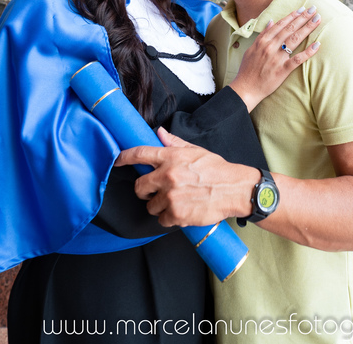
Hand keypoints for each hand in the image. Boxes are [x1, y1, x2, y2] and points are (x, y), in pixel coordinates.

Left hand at [116, 128, 258, 226]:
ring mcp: (171, 196)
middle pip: (140, 187)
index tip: (117, 161)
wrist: (235, 189)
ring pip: (151, 206)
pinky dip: (170, 218)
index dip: (124, 158)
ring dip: (160, 206)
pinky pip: (162, 220)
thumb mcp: (195, 151)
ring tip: (177, 201)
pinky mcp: (177, 214)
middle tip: (155, 192)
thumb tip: (158, 132)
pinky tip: (183, 211)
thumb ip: (174, 143)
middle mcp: (168, 176)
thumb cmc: (217, 170)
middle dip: (145, 191)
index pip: (139, 154)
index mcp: (171, 157)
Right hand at [229, 7, 321, 111]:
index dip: (292, 15)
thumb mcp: (251, 49)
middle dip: (303, 18)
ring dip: (307, 28)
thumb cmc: (247, 69)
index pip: (280, 24)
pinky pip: (298, 59)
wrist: (245, 88)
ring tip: (317, 19)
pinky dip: (308, 52)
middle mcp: (270, 47)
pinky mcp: (282, 70)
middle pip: (290, 29)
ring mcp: (277, 58)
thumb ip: (262, 35)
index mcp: (263, 41)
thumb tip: (271, 21)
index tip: (302, 8)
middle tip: (314, 9)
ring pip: (294, 40)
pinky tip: (317, 45)